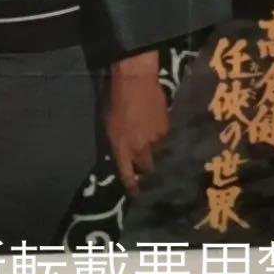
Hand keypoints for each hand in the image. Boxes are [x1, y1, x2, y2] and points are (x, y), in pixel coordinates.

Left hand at [102, 50, 168, 196]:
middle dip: (146, 170)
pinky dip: (160, 137)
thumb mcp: (106, 122)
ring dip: (154, 151)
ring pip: (157, 153)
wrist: (136, 79)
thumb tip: (119, 151)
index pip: (127, 176)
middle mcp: (140, 148)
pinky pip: (164, 139)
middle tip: (144, 166)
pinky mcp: (167, 128)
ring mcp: (156, 139)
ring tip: (152, 143)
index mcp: (121, 148)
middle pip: (147, 168)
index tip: (136, 193)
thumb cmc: (114, 97)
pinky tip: (157, 129)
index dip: (132, 187)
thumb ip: (114, 141)